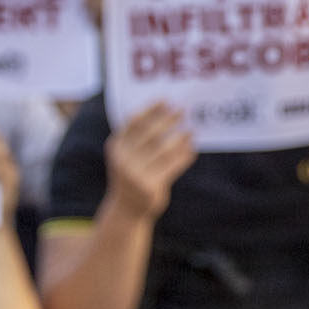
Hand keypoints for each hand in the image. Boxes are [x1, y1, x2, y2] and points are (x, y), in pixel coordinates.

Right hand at [101, 101, 195, 221]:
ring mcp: (135, 174)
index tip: (165, 100)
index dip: (149, 110)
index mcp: (116, 147)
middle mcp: (123, 159)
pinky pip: (171, 166)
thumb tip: (167, 113)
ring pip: (163, 150)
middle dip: (168, 120)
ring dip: (180, 138)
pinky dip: (183, 157)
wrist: (126, 209)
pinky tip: (191, 150)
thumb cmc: (131, 175)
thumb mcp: (126, 156)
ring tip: (191, 131)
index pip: (133, 123)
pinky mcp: (150, 186)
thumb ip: (138, 138)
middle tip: (183, 110)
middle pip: (150, 133)